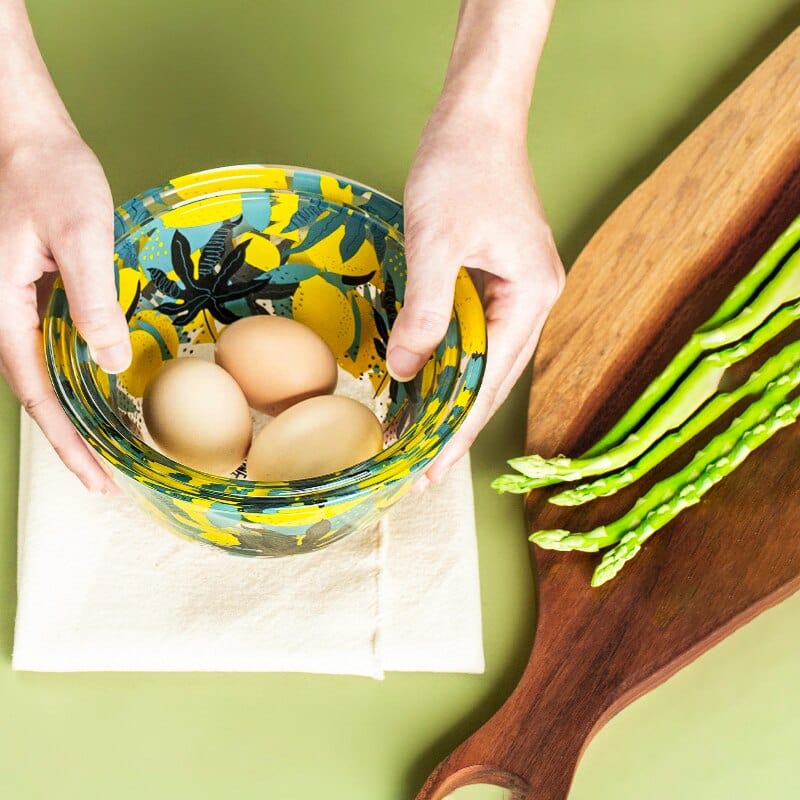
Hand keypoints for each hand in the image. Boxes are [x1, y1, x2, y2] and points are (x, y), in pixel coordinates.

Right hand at [0, 127, 130, 490]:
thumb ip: (93, 301)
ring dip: (71, 413)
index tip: (95, 478)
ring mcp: (13, 303)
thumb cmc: (47, 173)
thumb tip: (107, 363)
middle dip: (69, 440)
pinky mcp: (30, 289)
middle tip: (105, 477)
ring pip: (40, 373)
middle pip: (35, 393)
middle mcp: (1, 314)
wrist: (24, 133)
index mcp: (2, 309)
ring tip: (103, 448)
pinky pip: (47, 344)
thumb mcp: (79, 235)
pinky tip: (95, 387)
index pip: (36, 395)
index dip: (66, 442)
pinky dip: (71, 375)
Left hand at [387, 104, 564, 483]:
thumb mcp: (437, 242)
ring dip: (454, 399)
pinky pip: (475, 334)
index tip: (432, 470)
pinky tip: (429, 383)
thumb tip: (406, 371)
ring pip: (485, 361)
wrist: (476, 115)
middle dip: (459, 426)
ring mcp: (517, 290)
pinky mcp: (497, 279)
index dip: (459, 428)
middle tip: (425, 473)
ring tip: (424, 440)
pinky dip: (451, 363)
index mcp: (532, 296)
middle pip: (494, 380)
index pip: (491, 380)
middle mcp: (533, 301)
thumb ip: (427, 312)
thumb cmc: (461, 167)